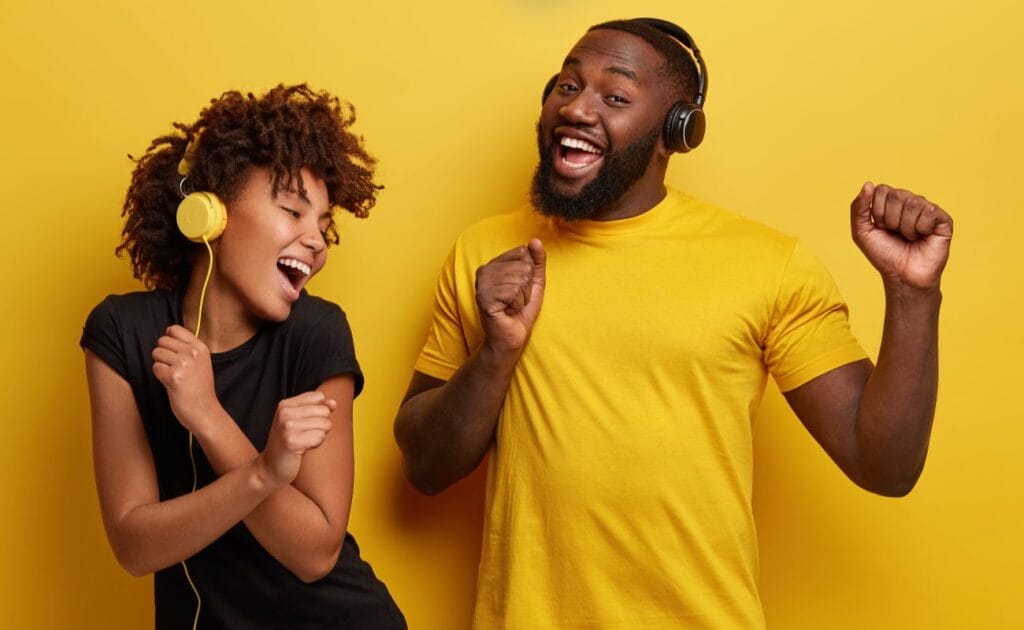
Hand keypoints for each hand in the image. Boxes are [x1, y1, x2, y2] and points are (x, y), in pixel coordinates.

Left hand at [151, 325, 220, 432]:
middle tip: (174, 368)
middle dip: (163, 354)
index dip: (169, 340)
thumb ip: (188, 348)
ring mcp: (183, 364)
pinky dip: (160, 376)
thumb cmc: (199, 389)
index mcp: (201, 348)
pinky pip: (155, 368)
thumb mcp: (201, 362)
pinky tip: (171, 384)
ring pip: (157, 353)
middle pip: (162, 341)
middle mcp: (193, 353)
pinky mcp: (173, 376)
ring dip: (161, 365)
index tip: (174, 352)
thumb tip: (167, 333)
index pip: (174, 329)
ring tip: (174, 376)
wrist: (205, 411)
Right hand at [259, 392, 335, 485]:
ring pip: (325, 424)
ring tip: (303, 441)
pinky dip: (316, 444)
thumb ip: (317, 408)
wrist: (270, 467)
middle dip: (321, 425)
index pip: (318, 396)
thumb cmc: (288, 442)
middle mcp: (284, 413)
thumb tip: (333, 403)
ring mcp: (287, 427)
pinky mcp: (292, 442)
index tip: (304, 423)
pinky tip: (302, 449)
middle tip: (304, 435)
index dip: (319, 411)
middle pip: (324, 410)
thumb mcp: (300, 420)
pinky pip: (320, 437)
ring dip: (319, 436)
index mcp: (285, 405)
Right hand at [475, 239, 546, 353]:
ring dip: (522, 298)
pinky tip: (507, 312)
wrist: (511, 338)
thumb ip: (537, 261)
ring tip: (512, 307)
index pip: (523, 252)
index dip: (529, 273)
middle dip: (527, 288)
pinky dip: (517, 305)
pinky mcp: (484, 298)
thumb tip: (535, 240)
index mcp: (494, 264)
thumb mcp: (534, 283)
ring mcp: (482, 284)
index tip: (519, 289)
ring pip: (520, 280)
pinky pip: (514, 292)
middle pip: (524, 267)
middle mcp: (484, 271)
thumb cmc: (521, 311)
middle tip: (515, 301)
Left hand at [850, 182, 952, 289]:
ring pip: (912, 204)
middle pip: (896, 195)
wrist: (902, 275)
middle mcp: (910, 201)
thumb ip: (858, 208)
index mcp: (891, 201)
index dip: (877, 212)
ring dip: (905, 227)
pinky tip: (922, 237)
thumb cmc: (883, 254)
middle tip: (895, 233)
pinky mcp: (943, 219)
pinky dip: (920, 229)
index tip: (881, 228)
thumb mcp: (862, 232)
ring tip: (909, 237)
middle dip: (890, 220)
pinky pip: (929, 212)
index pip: (881, 190)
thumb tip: (868, 183)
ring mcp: (927, 209)